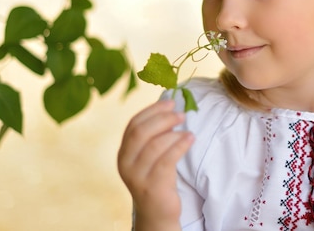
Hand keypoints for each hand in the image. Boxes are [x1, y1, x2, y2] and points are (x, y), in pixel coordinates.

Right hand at [117, 99, 193, 230]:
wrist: (157, 212)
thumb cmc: (157, 177)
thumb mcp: (149, 156)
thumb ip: (154, 135)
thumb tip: (170, 107)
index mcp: (123, 152)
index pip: (134, 124)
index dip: (152, 110)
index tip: (170, 102)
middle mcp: (125, 163)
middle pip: (141, 132)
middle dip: (163, 119)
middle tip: (181, 114)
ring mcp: (137, 176)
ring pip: (155, 145)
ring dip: (174, 133)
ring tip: (188, 130)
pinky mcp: (152, 186)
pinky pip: (167, 160)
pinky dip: (180, 145)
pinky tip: (190, 139)